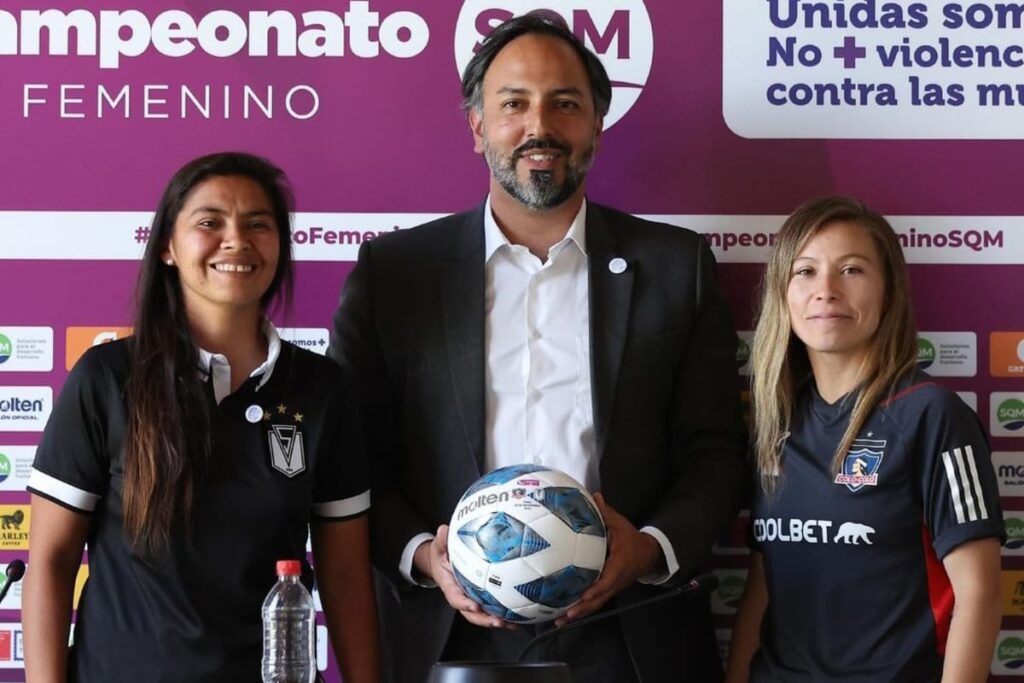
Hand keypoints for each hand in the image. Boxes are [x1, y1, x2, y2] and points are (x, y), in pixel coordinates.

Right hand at [413, 525, 516, 628]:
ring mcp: (472, 600)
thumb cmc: (442, 556)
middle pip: (472, 614)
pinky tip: (519, 617)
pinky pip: (491, 609)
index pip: (456, 598)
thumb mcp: (439, 547)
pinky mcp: (481, 599)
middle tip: (498, 621)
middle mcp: (462, 597)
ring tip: (512, 624)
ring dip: (497, 621)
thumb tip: (443, 530)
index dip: (464, 604)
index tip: (474, 606)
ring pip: (483, 616)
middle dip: (484, 620)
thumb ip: (441, 541)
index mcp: (450, 586)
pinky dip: (504, 615)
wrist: (442, 564)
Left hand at [556, 494, 662, 625]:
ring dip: (579, 614)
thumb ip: (606, 513)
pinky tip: (566, 613)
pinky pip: (595, 602)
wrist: (649, 555)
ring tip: (560, 621)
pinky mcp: (608, 590)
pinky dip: (582, 609)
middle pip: (598, 600)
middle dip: (581, 610)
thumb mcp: (621, 525)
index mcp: (618, 566)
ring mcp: (611, 588)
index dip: (595, 590)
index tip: (583, 596)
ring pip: (595, 605)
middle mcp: (614, 582)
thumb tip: (594, 495)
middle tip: (564, 616)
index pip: (607, 581)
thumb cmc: (632, 539)